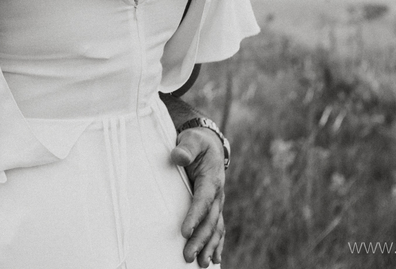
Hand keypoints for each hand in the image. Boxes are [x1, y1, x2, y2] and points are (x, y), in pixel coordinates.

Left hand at [171, 126, 225, 266]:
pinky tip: (214, 259)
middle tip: (187, 255)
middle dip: (200, 239)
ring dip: (209, 246)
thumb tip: (178, 156)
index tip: (184, 231)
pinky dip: (217, 244)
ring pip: (215, 228)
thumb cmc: (196, 142)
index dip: (194, 216)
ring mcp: (217, 202)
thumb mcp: (191, 140)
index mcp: (211, 179)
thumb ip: (186, 148)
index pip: (203, 200)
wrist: (209, 144)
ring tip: (202, 264)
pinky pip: (217, 228)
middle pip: (210, 220)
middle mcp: (217, 194)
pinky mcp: (214, 207)